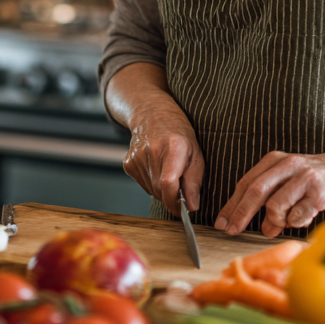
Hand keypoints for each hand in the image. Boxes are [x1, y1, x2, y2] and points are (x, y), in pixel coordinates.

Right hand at [122, 97, 203, 216]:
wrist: (152, 114)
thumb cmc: (179, 133)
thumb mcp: (196, 153)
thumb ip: (195, 181)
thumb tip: (193, 207)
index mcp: (173, 147)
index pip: (169, 184)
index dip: (176, 202)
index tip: (185, 209)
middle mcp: (152, 151)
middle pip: (161, 190)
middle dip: (173, 196)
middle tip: (181, 186)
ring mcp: (137, 157)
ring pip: (152, 191)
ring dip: (163, 190)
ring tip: (169, 172)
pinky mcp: (128, 164)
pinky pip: (143, 185)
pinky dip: (153, 184)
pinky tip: (157, 168)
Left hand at [215, 150, 324, 237]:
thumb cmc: (317, 178)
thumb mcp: (289, 180)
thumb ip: (272, 198)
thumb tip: (262, 227)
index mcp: (275, 160)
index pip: (246, 183)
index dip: (231, 205)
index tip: (221, 223)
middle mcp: (288, 166)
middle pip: (255, 192)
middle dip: (240, 214)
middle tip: (232, 231)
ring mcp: (304, 178)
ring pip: (275, 205)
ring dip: (273, 221)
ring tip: (277, 225)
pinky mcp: (320, 192)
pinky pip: (298, 216)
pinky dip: (295, 223)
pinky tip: (300, 218)